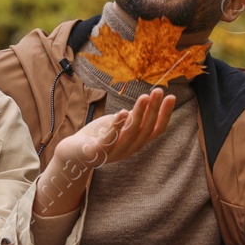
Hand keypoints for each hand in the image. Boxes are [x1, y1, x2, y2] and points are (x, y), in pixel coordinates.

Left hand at [49, 88, 176, 172]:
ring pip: (131, 133)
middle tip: (158, 91)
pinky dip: (117, 126)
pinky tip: (122, 112)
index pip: (156, 130)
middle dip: (154, 110)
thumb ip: (132, 118)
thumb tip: (147, 102)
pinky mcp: (98, 152)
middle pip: (146, 130)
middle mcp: (129, 149)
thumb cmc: (98, 136)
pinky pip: (110, 140)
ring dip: (139, 114)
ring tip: (144, 97)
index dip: (165, 115)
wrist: (73, 153)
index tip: (171, 97)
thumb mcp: (120, 125)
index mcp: (136, 142)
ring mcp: (114, 152)